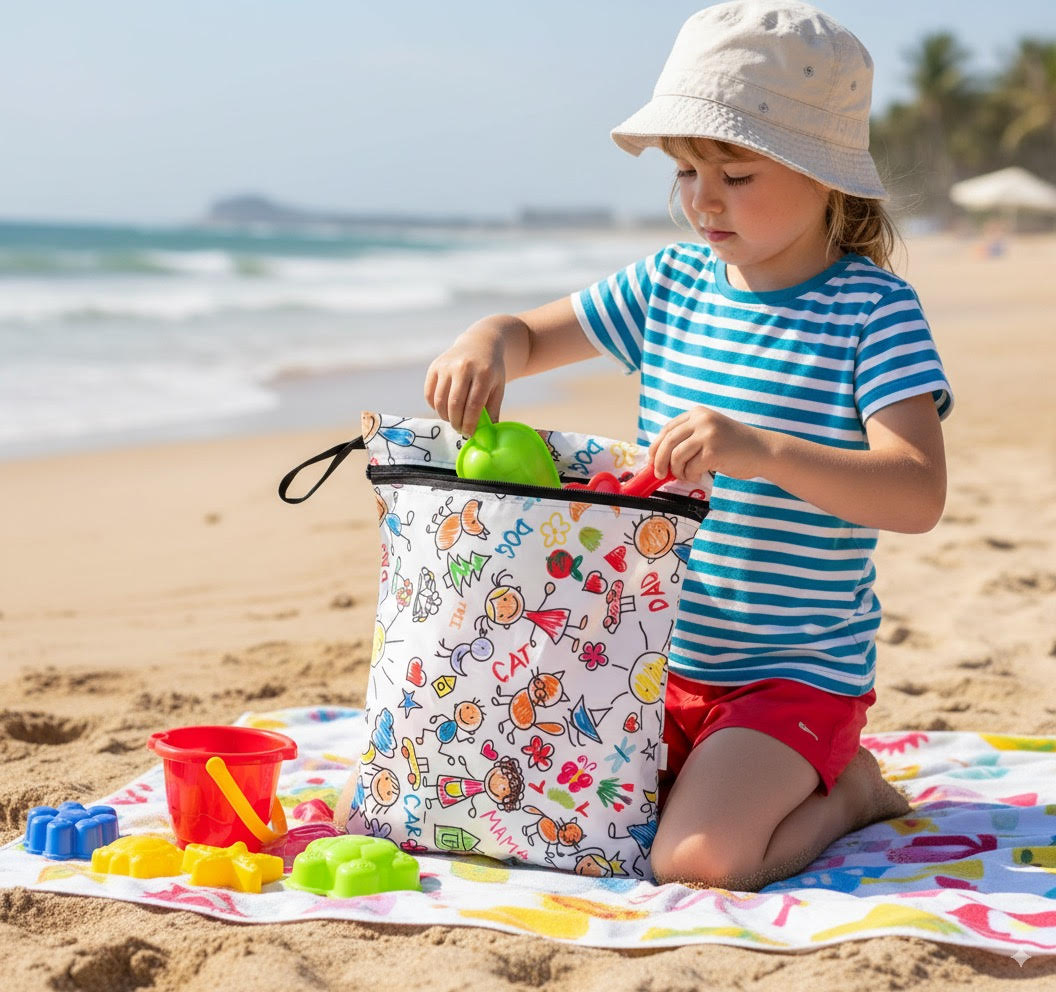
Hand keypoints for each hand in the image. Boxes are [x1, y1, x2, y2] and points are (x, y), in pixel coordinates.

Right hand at [424, 325, 507, 434]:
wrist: (479, 344)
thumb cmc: (490, 371)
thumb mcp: (497, 387)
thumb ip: (492, 410)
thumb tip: (486, 435)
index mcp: (483, 373)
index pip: (474, 405)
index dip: (470, 423)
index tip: (469, 433)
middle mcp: (463, 367)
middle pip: (455, 404)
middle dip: (456, 422)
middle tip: (460, 430)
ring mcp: (447, 366)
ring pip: (440, 401)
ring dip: (445, 416)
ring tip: (453, 419)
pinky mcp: (434, 367)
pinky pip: (429, 394)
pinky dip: (435, 406)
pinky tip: (444, 408)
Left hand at [649, 407, 768, 482]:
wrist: (762, 451)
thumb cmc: (733, 447)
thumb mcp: (709, 432)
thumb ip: (688, 438)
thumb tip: (659, 457)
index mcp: (697, 414)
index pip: (667, 429)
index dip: (656, 446)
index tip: (652, 460)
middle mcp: (701, 420)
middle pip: (667, 442)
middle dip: (659, 461)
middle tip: (659, 474)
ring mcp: (708, 434)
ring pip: (676, 456)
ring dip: (677, 471)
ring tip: (686, 475)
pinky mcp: (713, 450)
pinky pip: (690, 467)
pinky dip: (690, 475)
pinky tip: (698, 476)